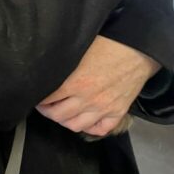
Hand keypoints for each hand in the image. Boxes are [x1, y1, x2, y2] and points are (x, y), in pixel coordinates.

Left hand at [36, 36, 159, 137]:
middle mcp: (87, 99)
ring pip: (75, 125)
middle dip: (47, 111)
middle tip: (44, 105)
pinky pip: (99, 129)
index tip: (35, 94)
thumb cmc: (107, 44)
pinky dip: (89, 128)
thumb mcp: (78, 50)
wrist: (138, 50)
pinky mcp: (117, 112)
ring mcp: (103, 108)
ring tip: (60, 112)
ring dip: (64, 120)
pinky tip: (83, 120)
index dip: (38, 98)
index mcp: (75, 83)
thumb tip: (45, 68)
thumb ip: (63, 65)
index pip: (48, 99)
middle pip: (58, 115)